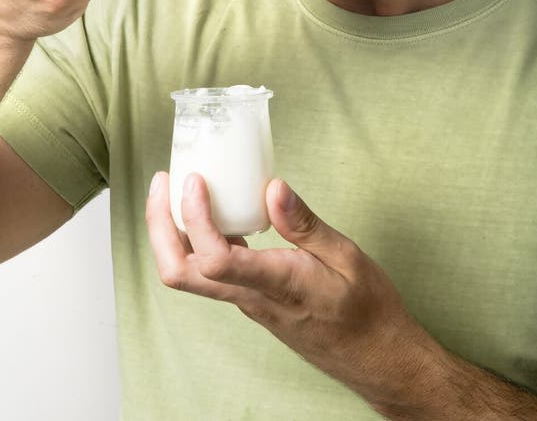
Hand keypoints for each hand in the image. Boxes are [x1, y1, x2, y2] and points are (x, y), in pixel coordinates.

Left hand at [146, 172, 446, 414]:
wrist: (376, 357)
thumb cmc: (367, 309)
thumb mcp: (347, 256)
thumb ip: (305, 223)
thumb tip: (272, 186)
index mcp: (277, 285)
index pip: (214, 260)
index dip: (194, 219)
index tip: (195, 180)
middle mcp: (251, 297)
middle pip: (180, 272)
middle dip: (159, 225)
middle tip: (162, 181)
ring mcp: (247, 301)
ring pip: (188, 274)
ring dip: (170, 232)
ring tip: (175, 188)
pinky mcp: (250, 299)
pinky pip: (207, 271)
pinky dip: (195, 239)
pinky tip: (212, 211)